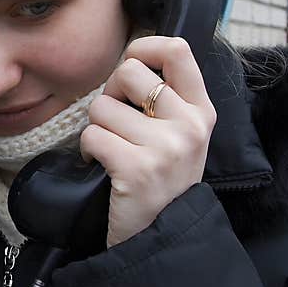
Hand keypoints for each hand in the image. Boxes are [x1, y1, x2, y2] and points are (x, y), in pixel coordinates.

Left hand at [79, 36, 216, 247]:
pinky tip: (101, 165)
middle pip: (129, 72)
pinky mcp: (137, 169)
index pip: (177, 49)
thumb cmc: (162, 181)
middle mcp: (189, 125)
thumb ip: (166, 99)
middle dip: (110, 93)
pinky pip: (91, 136)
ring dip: (96, 128)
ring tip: (111, 151)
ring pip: (101, 107)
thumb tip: (133, 58)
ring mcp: (166, 148)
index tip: (130, 65)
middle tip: (115, 122)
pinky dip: (87, 150)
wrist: (163, 239)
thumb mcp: (181, 137)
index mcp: (201, 111)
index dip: (143, 47)